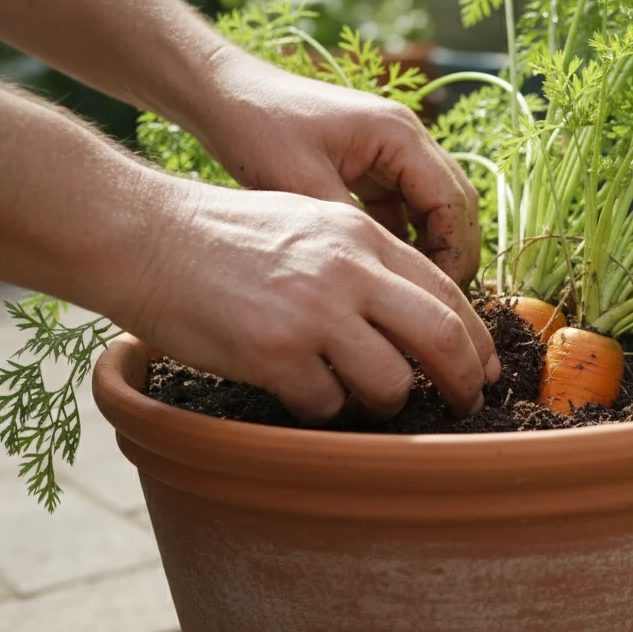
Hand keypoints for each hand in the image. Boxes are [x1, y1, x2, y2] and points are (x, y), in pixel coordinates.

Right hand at [117, 180, 500, 422]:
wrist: (146, 236)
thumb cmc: (226, 234)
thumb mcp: (311, 220)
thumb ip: (365, 259)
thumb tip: (416, 313)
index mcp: (363, 235)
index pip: (448, 290)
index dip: (477, 336)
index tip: (486, 367)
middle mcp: (348, 270)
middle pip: (440, 336)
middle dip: (464, 380)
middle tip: (468, 404)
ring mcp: (313, 313)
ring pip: (390, 382)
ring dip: (387, 403)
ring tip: (367, 401)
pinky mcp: (274, 352)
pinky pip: (325, 404)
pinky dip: (323, 410)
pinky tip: (303, 395)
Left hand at [191, 50, 480, 285]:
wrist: (223, 95)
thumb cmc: (257, 128)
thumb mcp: (301, 185)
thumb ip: (349, 230)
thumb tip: (384, 282)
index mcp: (399, 134)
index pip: (454, 201)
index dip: (453, 251)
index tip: (437, 295)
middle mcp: (407, 138)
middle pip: (456, 205)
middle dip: (452, 253)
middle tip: (436, 301)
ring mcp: (392, 151)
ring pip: (435, 208)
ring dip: (432, 247)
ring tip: (413, 291)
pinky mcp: (373, 166)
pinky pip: (407, 208)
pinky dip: (406, 239)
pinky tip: (386, 271)